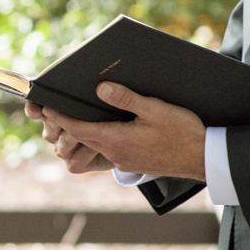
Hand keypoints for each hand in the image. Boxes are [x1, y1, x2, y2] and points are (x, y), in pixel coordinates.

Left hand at [35, 83, 206, 180]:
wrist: (204, 159)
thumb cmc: (183, 133)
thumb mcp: (155, 109)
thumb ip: (126, 99)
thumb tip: (100, 88)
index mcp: (117, 139)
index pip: (78, 129)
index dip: (60, 118)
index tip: (45, 107)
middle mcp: (116, 153)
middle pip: (83, 138)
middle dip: (67, 124)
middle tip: (54, 109)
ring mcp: (124, 160)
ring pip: (95, 144)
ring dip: (84, 132)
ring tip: (76, 114)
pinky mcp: (133, 162)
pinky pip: (108, 149)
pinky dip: (99, 138)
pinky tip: (104, 126)